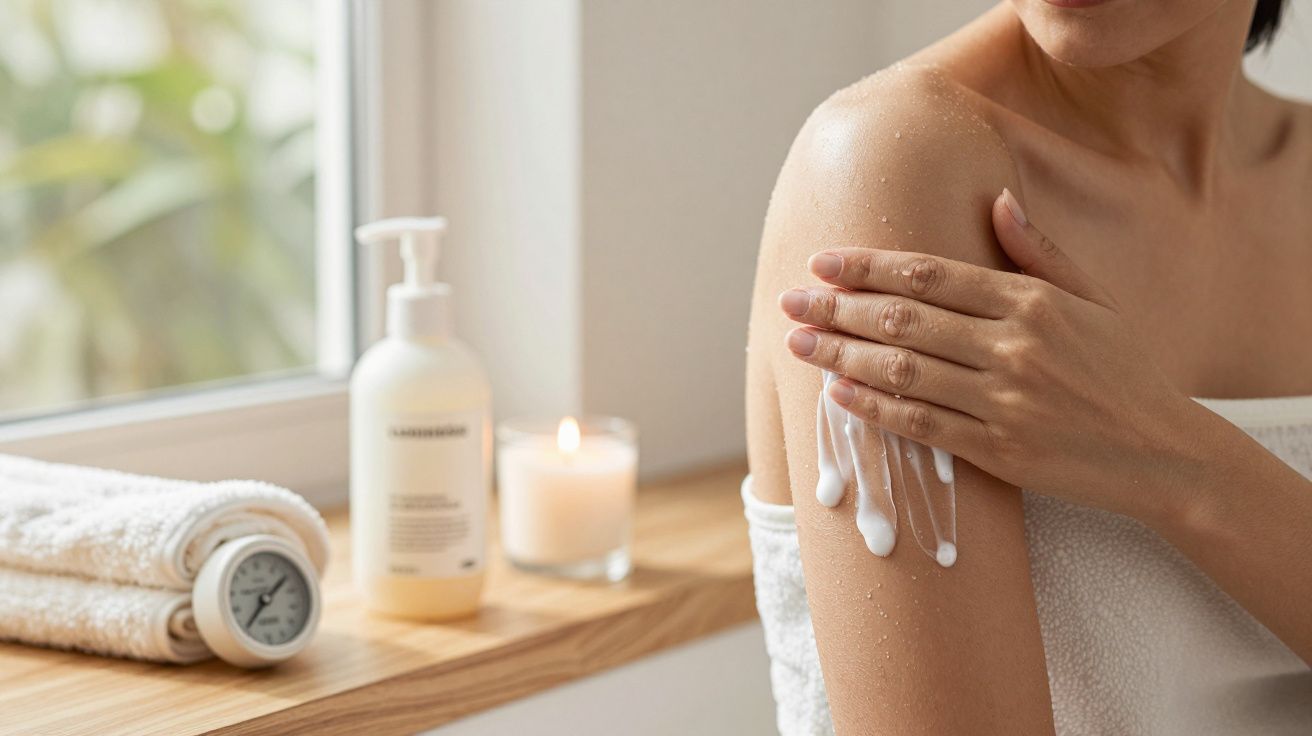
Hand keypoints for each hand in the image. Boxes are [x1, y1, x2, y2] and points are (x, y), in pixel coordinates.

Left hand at [779, 188, 1217, 522]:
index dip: (869, 266)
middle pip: (903, 319)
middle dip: (838, 307)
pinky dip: (873, 408)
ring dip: (841, 354)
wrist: (1164, 456)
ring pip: (902, 370)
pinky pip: (920, 424)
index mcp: (1031, 302)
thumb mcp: (1093, 300)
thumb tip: (996, 200)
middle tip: (791, 301)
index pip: (930, 274)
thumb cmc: (1125, 371)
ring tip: (799, 342)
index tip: (823, 261)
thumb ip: (1039, 252)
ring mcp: (1003, 401)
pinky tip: (837, 392)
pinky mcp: (997, 451)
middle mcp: (1013, 347)